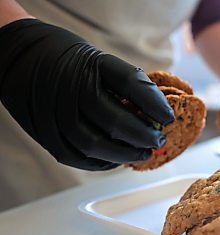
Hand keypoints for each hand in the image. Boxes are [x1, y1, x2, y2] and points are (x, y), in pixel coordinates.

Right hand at [0, 19, 173, 170]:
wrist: (20, 56)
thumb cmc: (70, 61)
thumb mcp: (98, 60)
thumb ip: (124, 85)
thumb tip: (158, 114)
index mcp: (91, 64)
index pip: (130, 83)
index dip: (154, 103)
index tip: (170, 118)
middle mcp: (72, 87)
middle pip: (114, 121)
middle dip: (143, 136)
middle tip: (158, 141)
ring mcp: (55, 111)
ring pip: (95, 144)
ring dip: (125, 154)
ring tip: (143, 154)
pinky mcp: (44, 131)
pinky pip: (75, 156)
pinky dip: (100, 163)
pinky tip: (116, 161)